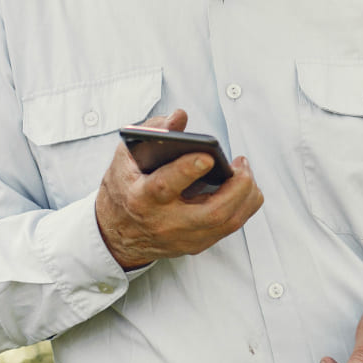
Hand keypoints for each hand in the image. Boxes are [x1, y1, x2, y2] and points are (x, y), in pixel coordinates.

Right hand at [94, 109, 262, 268]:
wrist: (116, 234)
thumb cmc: (125, 188)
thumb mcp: (126, 156)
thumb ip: (152, 132)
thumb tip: (179, 117)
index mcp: (140, 198)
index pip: (165, 186)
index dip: (187, 170)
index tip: (208, 156)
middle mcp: (164, 222)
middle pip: (212, 212)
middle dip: (237, 186)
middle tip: (240, 163)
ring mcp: (183, 238)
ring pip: (228, 222)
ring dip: (246, 195)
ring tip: (244, 171)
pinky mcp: (196, 244)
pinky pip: (230, 227)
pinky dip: (243, 205)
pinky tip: (243, 187)